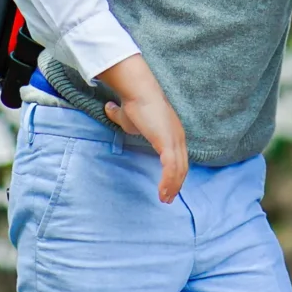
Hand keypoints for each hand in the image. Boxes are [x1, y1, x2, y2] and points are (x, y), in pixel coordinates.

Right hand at [96, 54, 187, 201]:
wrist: (138, 92)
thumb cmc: (133, 102)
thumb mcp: (125, 115)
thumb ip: (118, 115)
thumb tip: (108, 108)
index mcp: (172, 132)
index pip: (178, 157)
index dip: (175, 173)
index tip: (169, 185)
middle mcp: (178, 137)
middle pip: (182, 166)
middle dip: (176, 184)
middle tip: (168, 198)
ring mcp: (175, 140)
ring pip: (179, 170)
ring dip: (172, 186)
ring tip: (165, 199)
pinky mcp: (169, 143)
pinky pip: (171, 168)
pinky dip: (168, 182)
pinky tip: (162, 192)